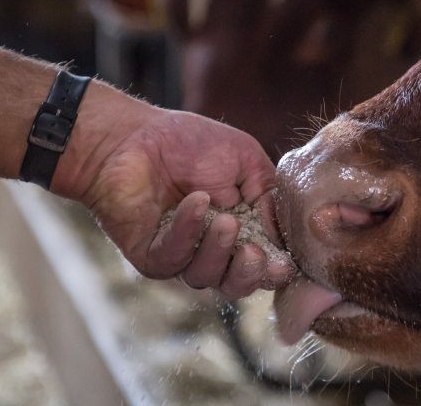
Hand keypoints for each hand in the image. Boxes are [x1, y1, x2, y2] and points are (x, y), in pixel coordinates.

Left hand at [66, 95, 294, 298]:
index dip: (275, 269)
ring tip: (224, 219)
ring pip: (204, 277)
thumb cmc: (192, 144)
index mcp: (242, 231)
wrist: (136, 136)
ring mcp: (181, 256)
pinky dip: (187, 233)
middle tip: (254, 253)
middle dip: (248, 273)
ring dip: (218, 250)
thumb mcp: (246, 160)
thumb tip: (281, 234)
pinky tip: (195, 202)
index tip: (284, 260)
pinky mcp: (150, 256)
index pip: (263, 264)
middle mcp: (212, 251)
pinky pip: (172, 260)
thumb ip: (268, 195)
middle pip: (236, 284)